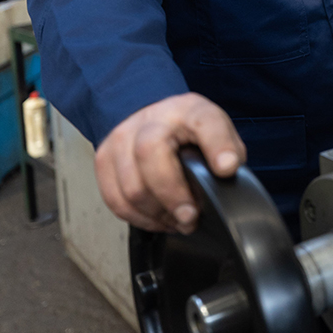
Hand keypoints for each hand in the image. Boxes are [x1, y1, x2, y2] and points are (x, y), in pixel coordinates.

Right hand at [94, 93, 244, 233]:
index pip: (204, 121)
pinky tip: (158, 219)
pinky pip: (116, 199)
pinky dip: (139, 218)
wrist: (154, 118)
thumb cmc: (189, 131)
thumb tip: (226, 175)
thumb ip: (228, 151)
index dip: (217, 145)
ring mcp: (122, 137)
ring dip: (156, 214)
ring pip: (130, 185)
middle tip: (190, 216)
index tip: (227, 168)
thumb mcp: (217, 131)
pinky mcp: (104, 158)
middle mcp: (152, 119)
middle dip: (172, 195)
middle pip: (150, 153)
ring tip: (177, 221)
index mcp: (189, 110)